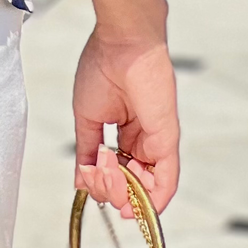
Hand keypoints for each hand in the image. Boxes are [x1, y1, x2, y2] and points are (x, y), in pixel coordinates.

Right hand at [72, 24, 179, 216]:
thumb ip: (86, 152)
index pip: (114, 170)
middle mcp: (141, 138)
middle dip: (112, 192)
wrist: (122, 43)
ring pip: (147, 187)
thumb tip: (80, 181)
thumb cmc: (102, 66)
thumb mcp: (86, 117)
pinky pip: (167, 180)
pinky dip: (153, 198)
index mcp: (122, 130)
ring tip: (109, 182)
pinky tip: (136, 204)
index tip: (88, 179)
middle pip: (130, 182)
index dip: (100, 182)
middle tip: (99, 183)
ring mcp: (155, 140)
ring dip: (126, 196)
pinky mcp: (167, 139)